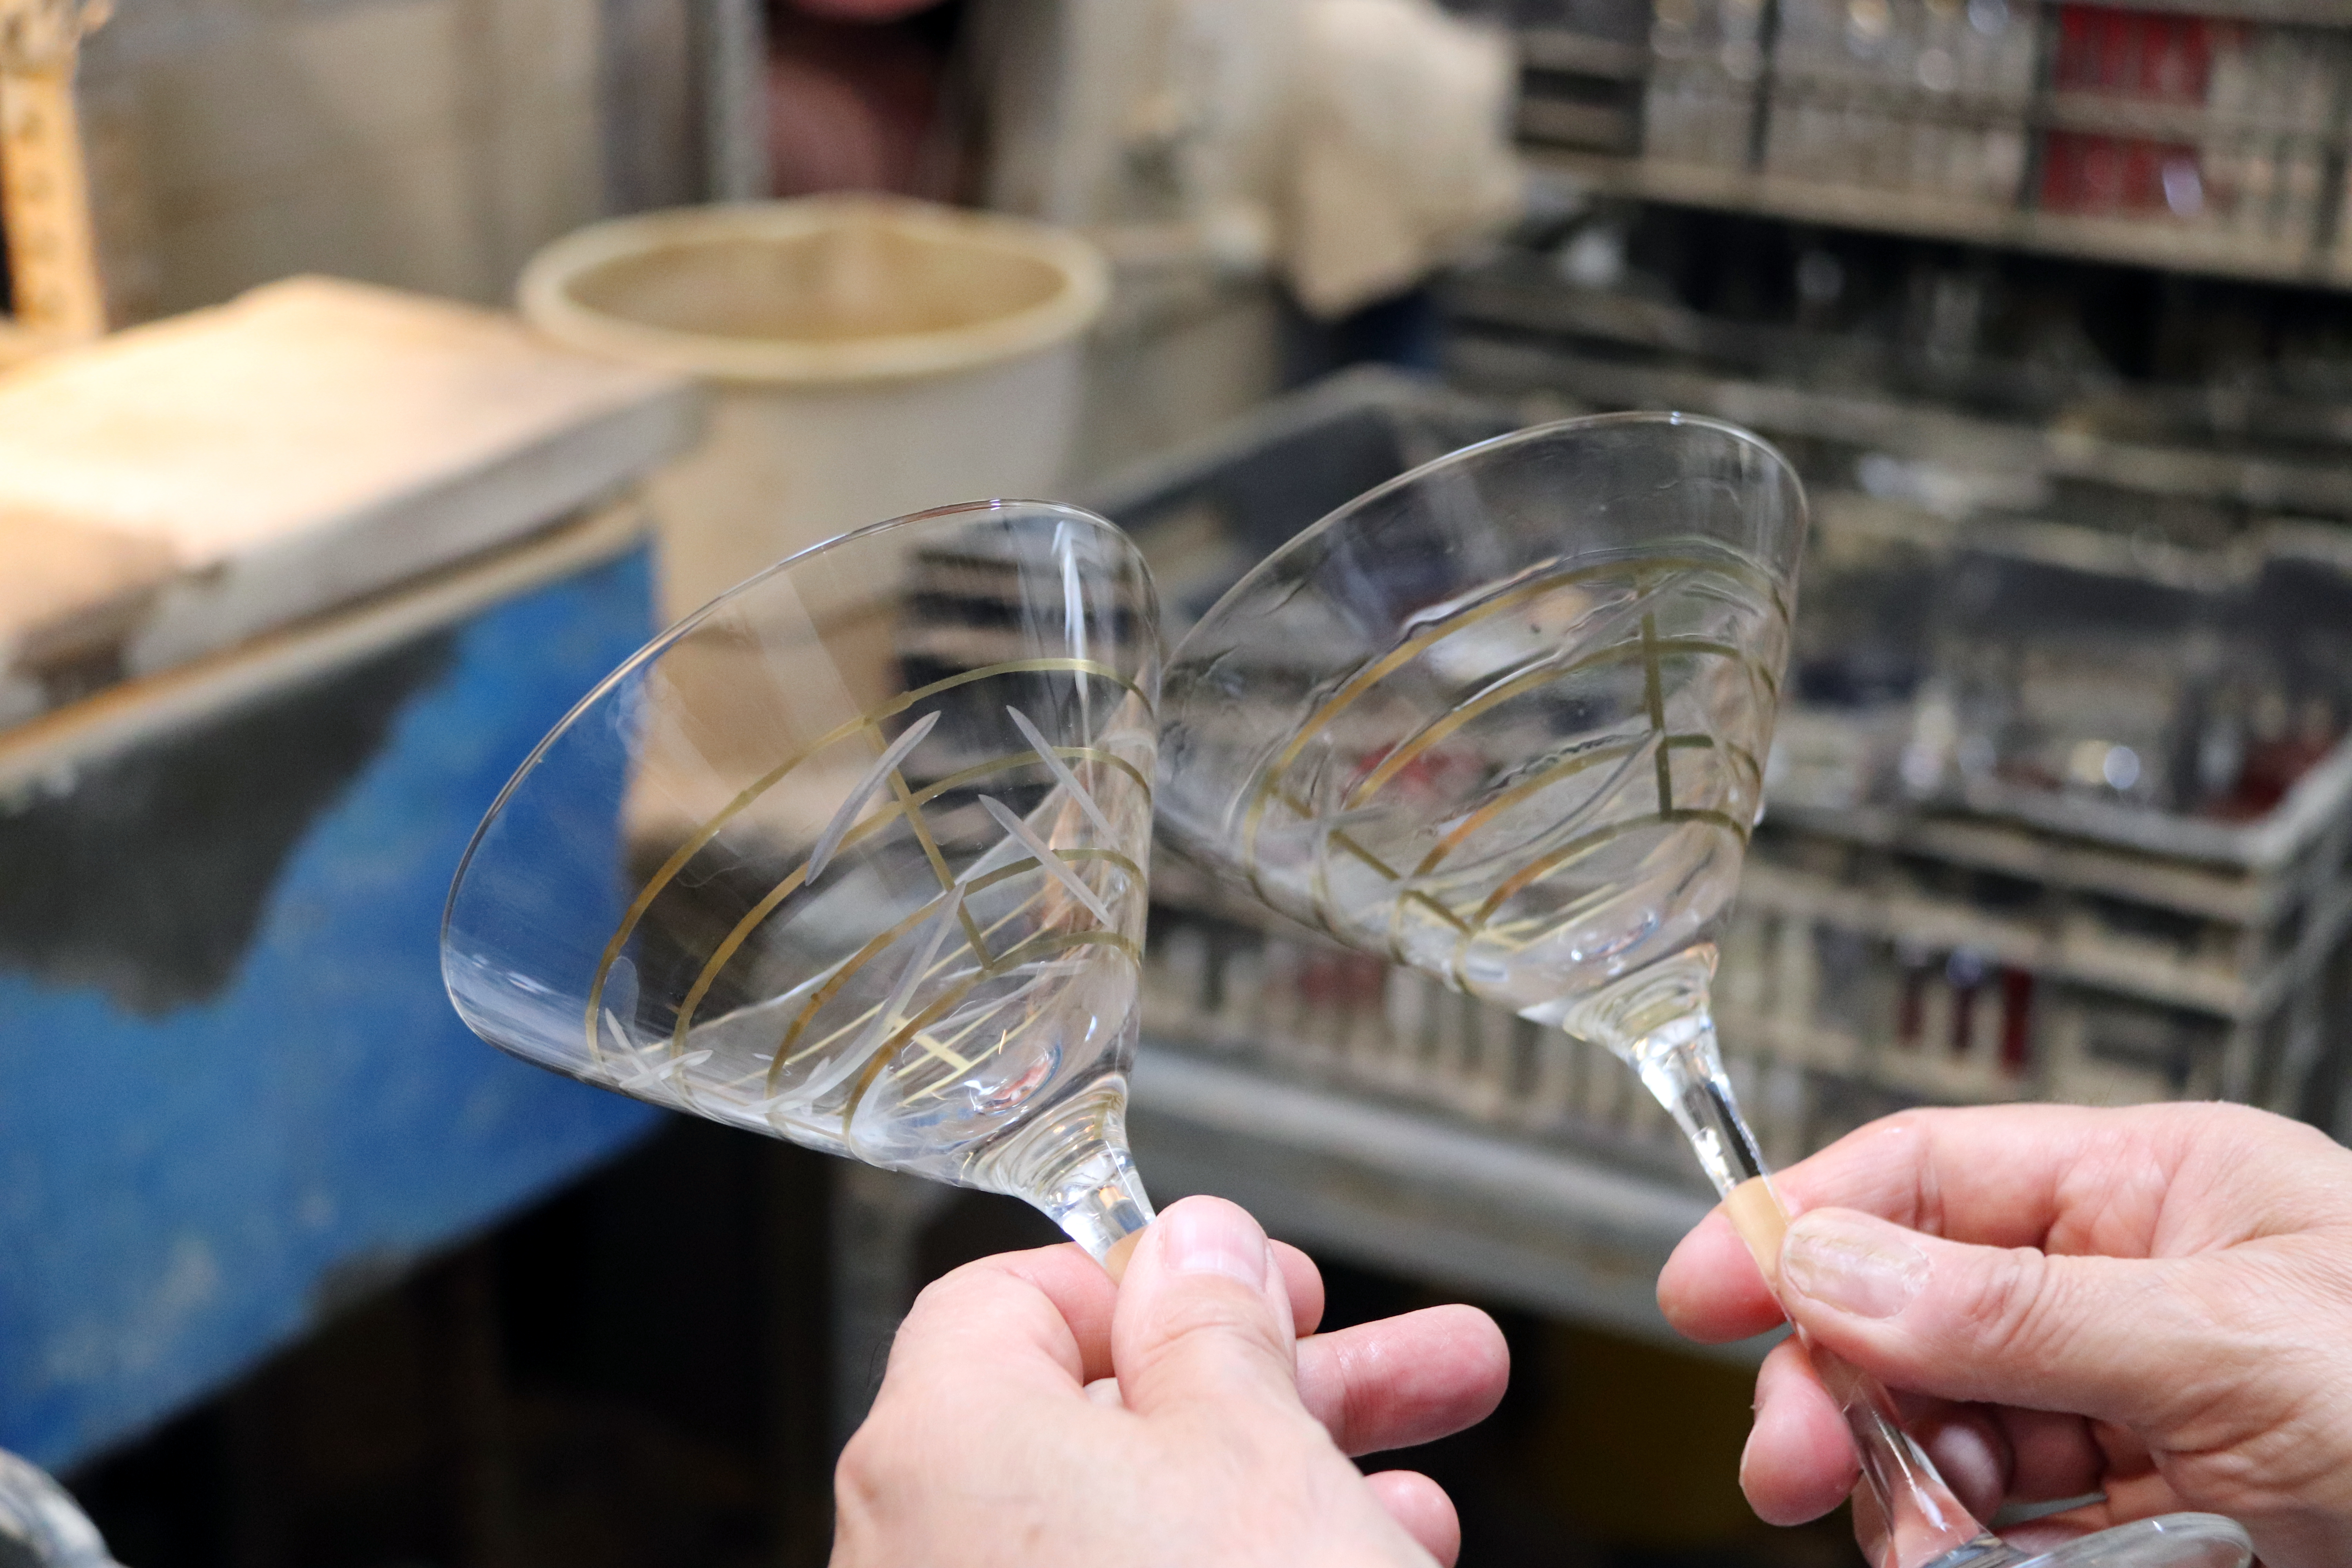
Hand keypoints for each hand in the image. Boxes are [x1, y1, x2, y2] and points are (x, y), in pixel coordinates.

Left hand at [833, 1195, 1509, 1567]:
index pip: (1008, 1302)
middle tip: (1399, 1355)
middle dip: (1280, 1379)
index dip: (1149, 1278)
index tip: (1262, 1285)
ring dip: (1291, 1482)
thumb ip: (1215, 1325)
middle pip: (1104, 1417)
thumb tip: (1192, 1244)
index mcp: (943, 1448)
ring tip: (1424, 1476)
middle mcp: (923, 1554)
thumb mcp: (1257, 1452)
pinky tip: (1375, 1564)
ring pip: (1138, 1529)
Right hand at [1658, 1101, 2351, 1567]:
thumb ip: (2019, 1311)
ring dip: (1922, 1498)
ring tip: (1949, 1552)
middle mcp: (2126, 1288)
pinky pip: (2007, 1525)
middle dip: (1842, 1389)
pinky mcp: (2142, 1516)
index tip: (1700, 1286)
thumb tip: (1831, 1264)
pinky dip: (1983, 1556)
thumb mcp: (2236, 1345)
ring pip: (1945, 1433)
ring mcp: (2131, 1406)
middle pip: (1910, 1314)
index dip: (1801, 1222)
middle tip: (1792, 1468)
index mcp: (2155, 1191)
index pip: (1927, 1175)